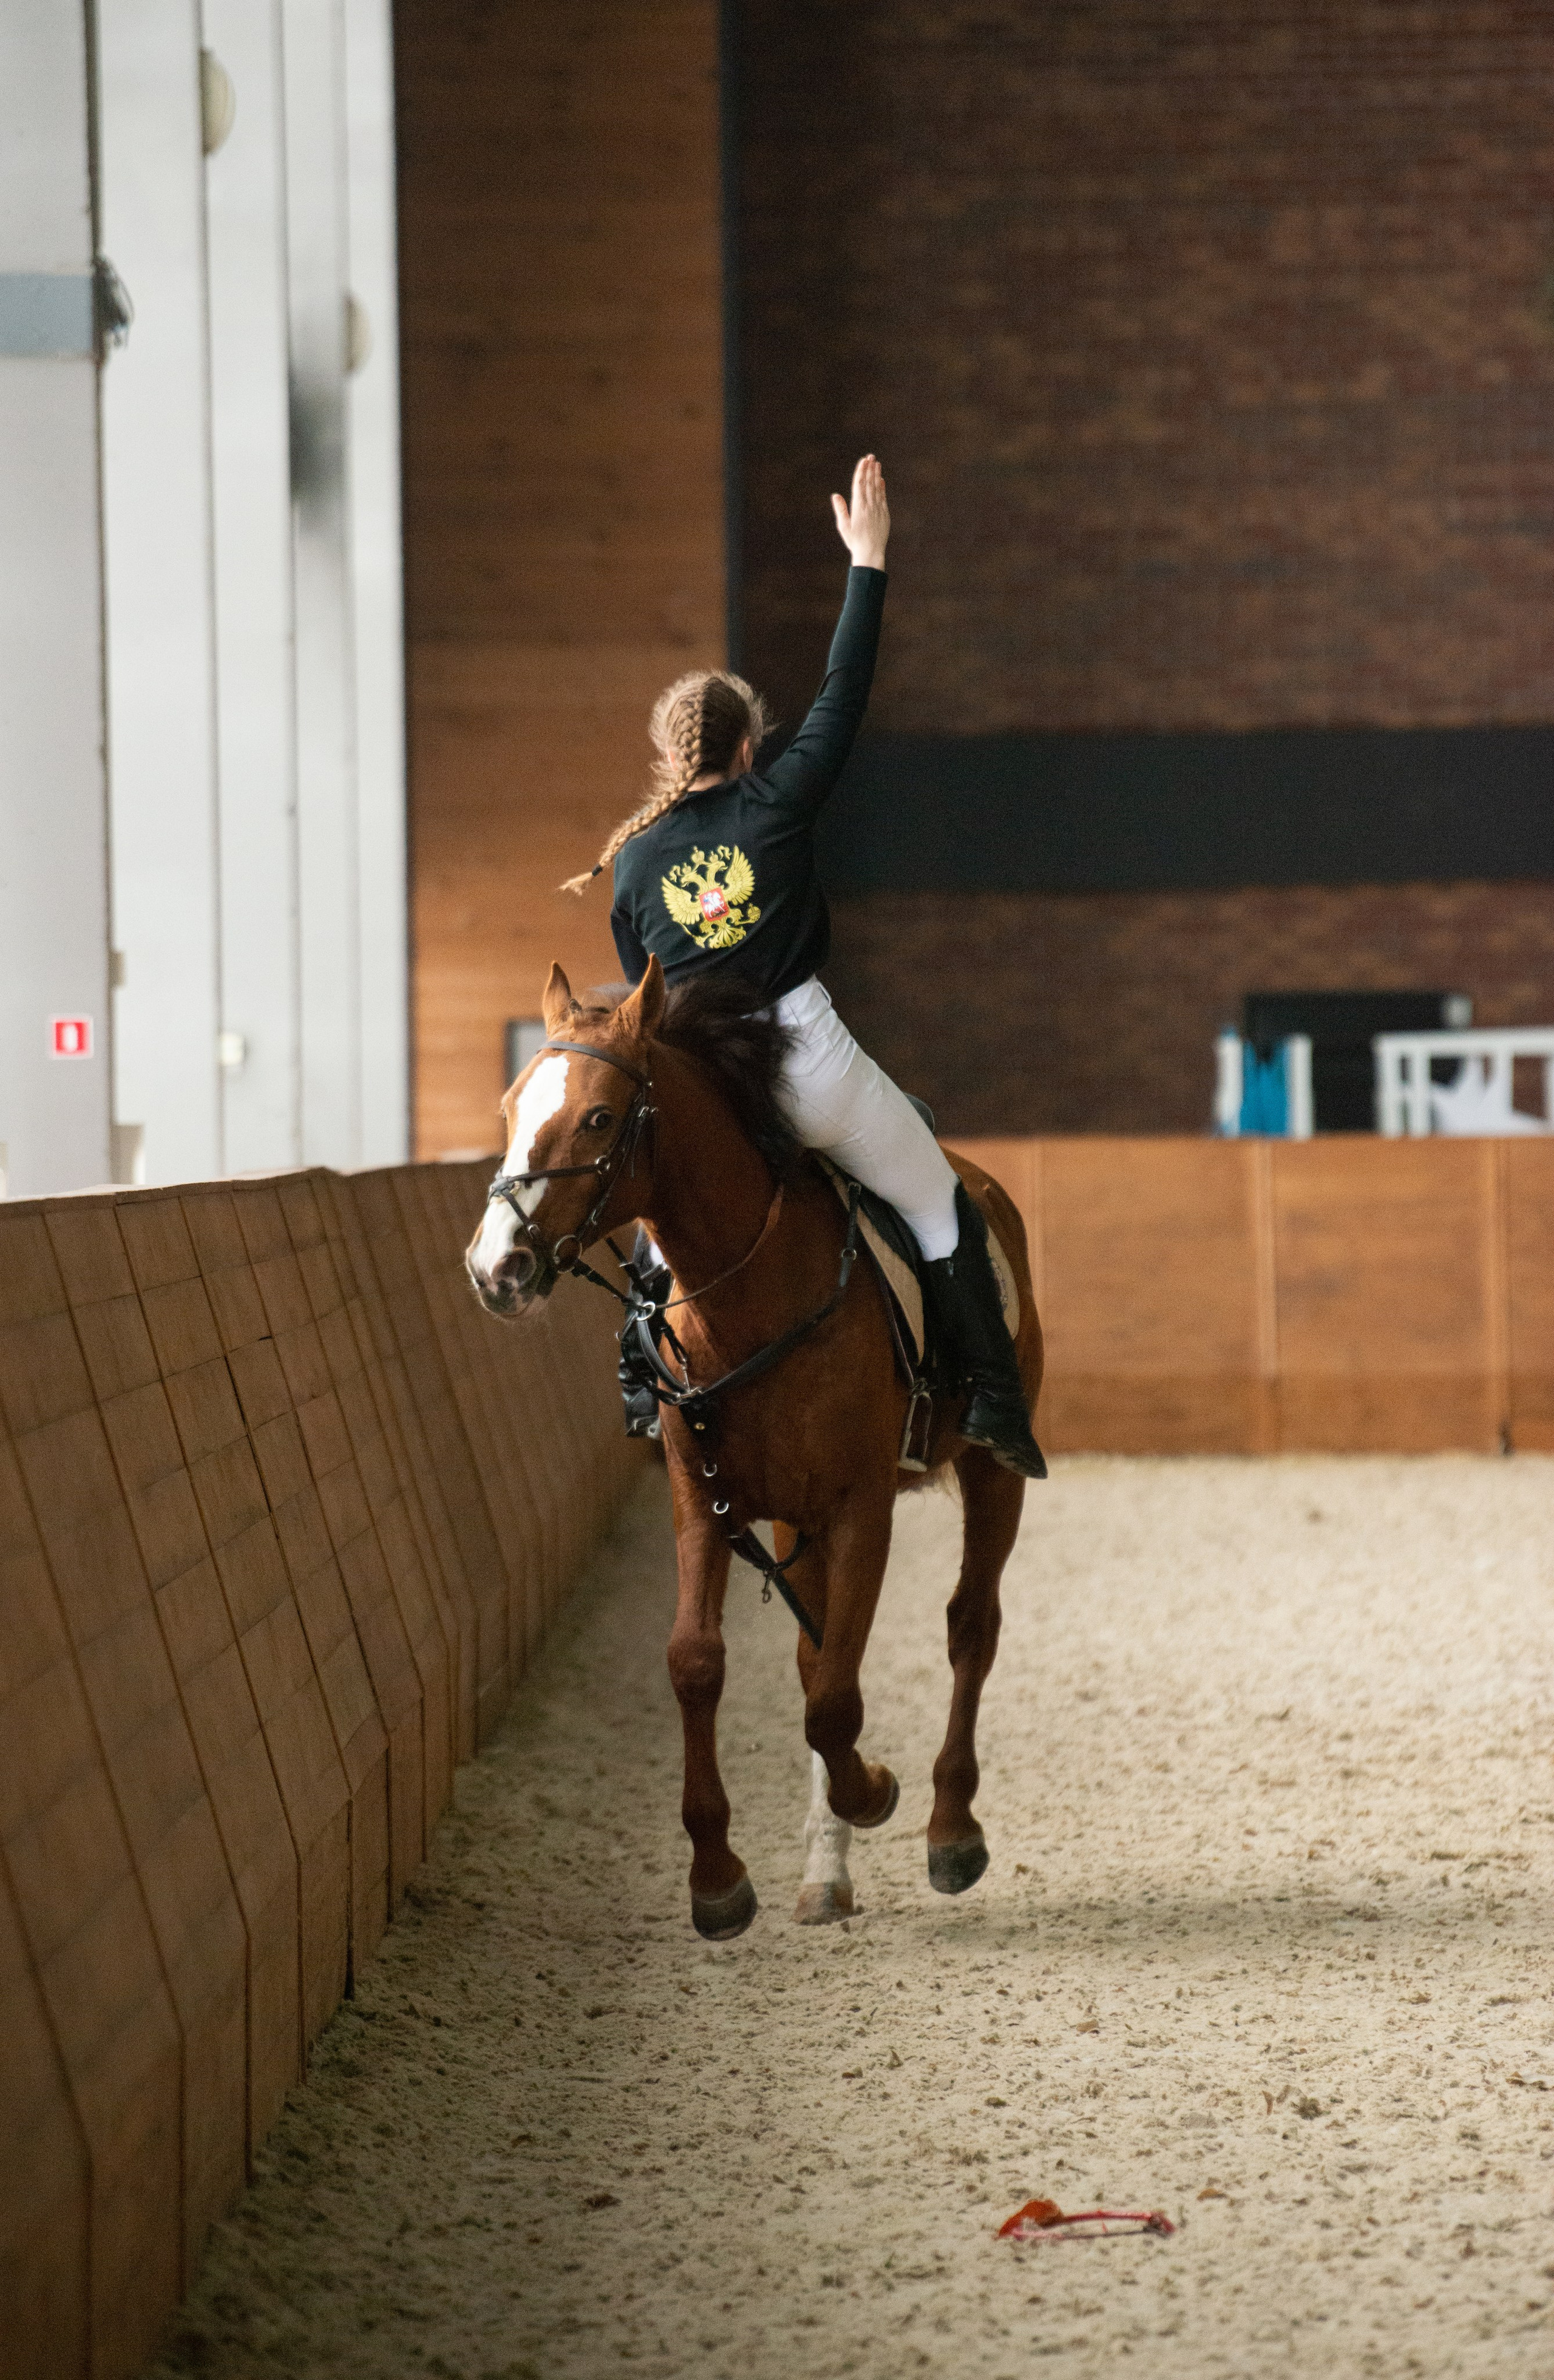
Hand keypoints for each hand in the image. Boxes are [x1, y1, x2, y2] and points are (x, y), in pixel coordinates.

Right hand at [831, 453, 889, 569]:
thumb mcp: (844, 527)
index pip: (859, 485)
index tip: (863, 461)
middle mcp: (869, 506)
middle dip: (870, 469)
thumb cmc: (855, 542)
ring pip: (877, 488)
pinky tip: (881, 480)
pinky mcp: (884, 514)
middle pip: (869, 483)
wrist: (871, 553)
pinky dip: (882, 488)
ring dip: (876, 475)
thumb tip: (835, 495)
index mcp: (858, 507)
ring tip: (876, 463)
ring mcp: (878, 509)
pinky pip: (883, 497)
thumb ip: (841, 510)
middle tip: (871, 456)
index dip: (861, 471)